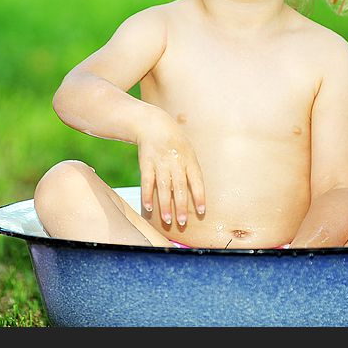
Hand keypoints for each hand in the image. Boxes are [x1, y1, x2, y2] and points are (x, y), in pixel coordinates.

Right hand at [136, 111, 204, 226]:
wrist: (154, 125)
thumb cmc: (175, 143)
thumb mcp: (188, 152)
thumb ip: (191, 171)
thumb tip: (195, 195)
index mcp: (189, 159)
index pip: (196, 180)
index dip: (199, 196)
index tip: (201, 211)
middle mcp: (176, 162)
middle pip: (179, 187)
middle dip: (181, 206)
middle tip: (182, 222)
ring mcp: (160, 162)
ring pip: (163, 187)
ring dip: (165, 205)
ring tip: (167, 219)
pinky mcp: (146, 163)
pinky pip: (147, 181)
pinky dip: (147, 195)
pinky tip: (149, 207)